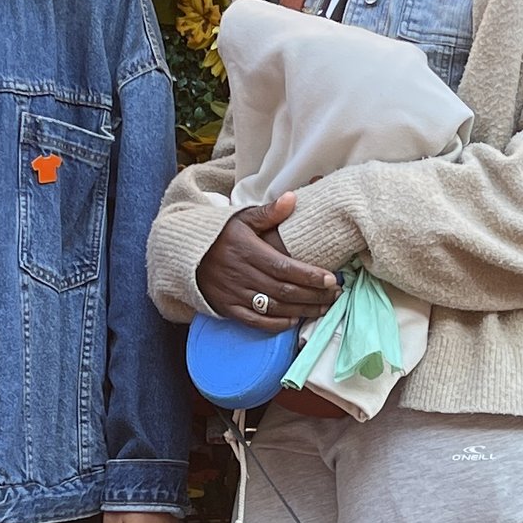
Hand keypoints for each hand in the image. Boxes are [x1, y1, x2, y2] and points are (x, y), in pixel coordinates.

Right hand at [197, 191, 339, 325]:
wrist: (186, 254)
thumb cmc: (220, 235)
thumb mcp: (242, 218)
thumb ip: (269, 212)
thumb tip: (293, 198)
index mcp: (248, 251)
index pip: (285, 267)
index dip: (310, 276)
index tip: (331, 279)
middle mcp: (242, 275)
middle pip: (284, 290)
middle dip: (314, 295)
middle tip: (335, 295)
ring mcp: (234, 294)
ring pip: (274, 308)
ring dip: (302, 310)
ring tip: (324, 308)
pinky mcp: (228, 308)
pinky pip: (255, 321)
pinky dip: (276, 324)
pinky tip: (294, 320)